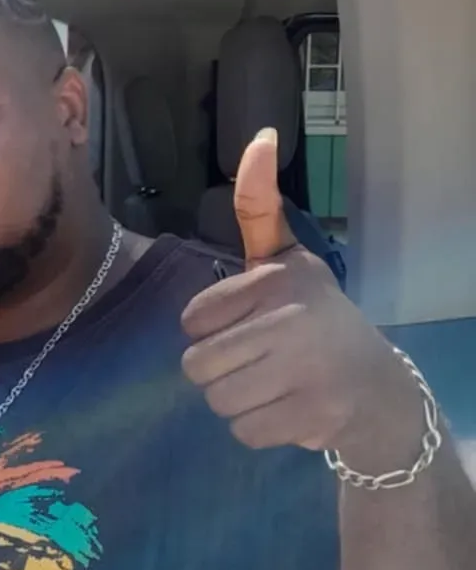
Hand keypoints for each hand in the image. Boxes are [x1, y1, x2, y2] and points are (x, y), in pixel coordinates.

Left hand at [180, 128, 419, 463]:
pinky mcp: (311, 414)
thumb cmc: (316, 319)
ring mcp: (305, 369)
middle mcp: (292, 319)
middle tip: (260, 363)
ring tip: (275, 385)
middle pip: (197, 366)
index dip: (213, 331)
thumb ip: (258, 207)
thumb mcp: (287, 259)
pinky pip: (243, 432)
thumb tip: (258, 137)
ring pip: (217, 401)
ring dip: (238, 402)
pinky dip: (260, 429)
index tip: (251, 326)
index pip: (191, 322)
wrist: (378, 388)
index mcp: (277, 278)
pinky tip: (290, 408)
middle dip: (221, 372)